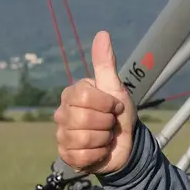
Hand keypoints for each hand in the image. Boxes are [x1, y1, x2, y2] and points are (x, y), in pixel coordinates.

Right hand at [54, 31, 137, 175]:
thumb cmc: (119, 114)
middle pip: (84, 119)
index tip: (114, 107)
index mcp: (72, 94)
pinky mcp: (66, 155)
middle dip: (106, 123)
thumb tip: (102, 33)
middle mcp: (62, 113)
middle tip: (109, 124)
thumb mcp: (115, 87)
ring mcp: (62, 135)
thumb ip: (105, 63)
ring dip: (103, 139)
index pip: (85, 97)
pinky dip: (97, 155)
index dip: (107, 104)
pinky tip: (99, 150)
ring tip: (105, 137)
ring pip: (83, 138)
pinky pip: (81, 156)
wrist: (126, 144)